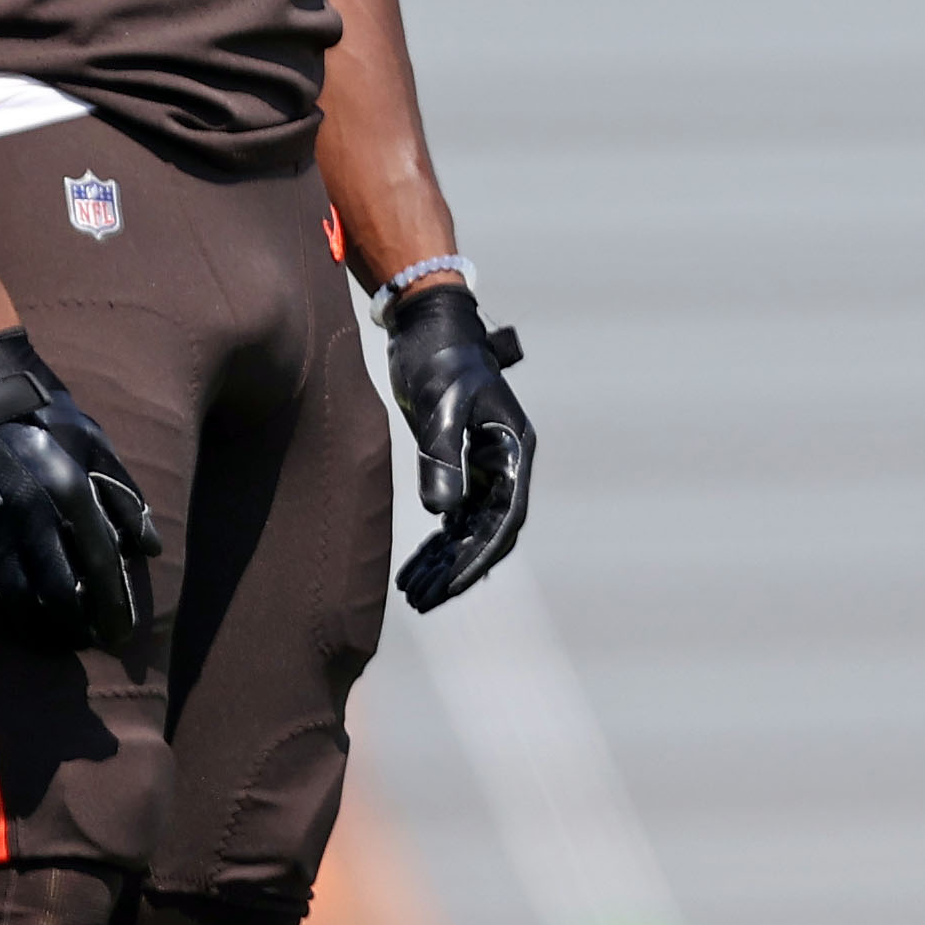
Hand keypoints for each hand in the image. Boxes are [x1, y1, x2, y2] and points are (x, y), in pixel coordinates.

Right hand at [0, 330, 161, 650]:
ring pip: (18, 600)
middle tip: (89, 642)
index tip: (122, 636)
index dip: (112, 606)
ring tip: (57, 643)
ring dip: (40, 630)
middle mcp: (31, 514)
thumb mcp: (96, 444)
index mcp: (70, 491)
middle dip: (78, 627)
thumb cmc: (45, 416)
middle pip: (58, 592)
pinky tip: (17, 627)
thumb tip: (150, 548)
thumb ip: (124, 498)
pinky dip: (2, 617)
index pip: (98, 565)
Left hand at [383, 286, 533, 611]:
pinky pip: (453, 515)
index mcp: (511, 451)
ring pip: (468, 529)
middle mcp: (504, 464)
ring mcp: (483, 466)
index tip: (452, 585)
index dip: (479, 556)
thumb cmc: (439, 357)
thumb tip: (442, 516)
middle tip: (422, 601)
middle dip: (457, 570)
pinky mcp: (459, 462)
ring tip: (412, 594)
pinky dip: (435, 543)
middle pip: (487, 532)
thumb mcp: (439, 404)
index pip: (503, 519)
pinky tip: (413, 568)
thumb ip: (442, 458)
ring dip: (444, 562)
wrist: (427, 323)